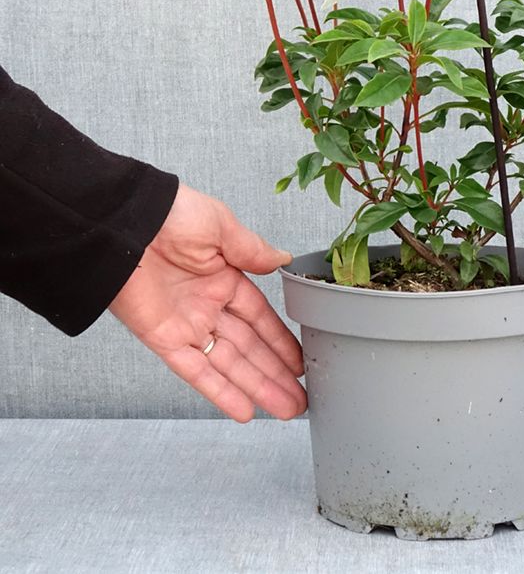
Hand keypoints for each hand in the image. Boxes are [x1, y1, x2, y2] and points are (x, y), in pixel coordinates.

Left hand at [109, 183, 305, 421]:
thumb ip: (253, 251)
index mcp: (224, 276)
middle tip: (299, 398)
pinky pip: (195, 371)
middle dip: (275, 374)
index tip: (300, 361)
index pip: (260, 317)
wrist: (122, 223)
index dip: (280, 341)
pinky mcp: (163, 339)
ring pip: (229, 364)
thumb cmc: (169, 214)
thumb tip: (283, 260)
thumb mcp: (222, 226)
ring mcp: (187, 324)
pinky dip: (219, 391)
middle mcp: (207, 305)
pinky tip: (243, 410)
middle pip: (249, 348)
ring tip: (285, 409)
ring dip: (257, 388)